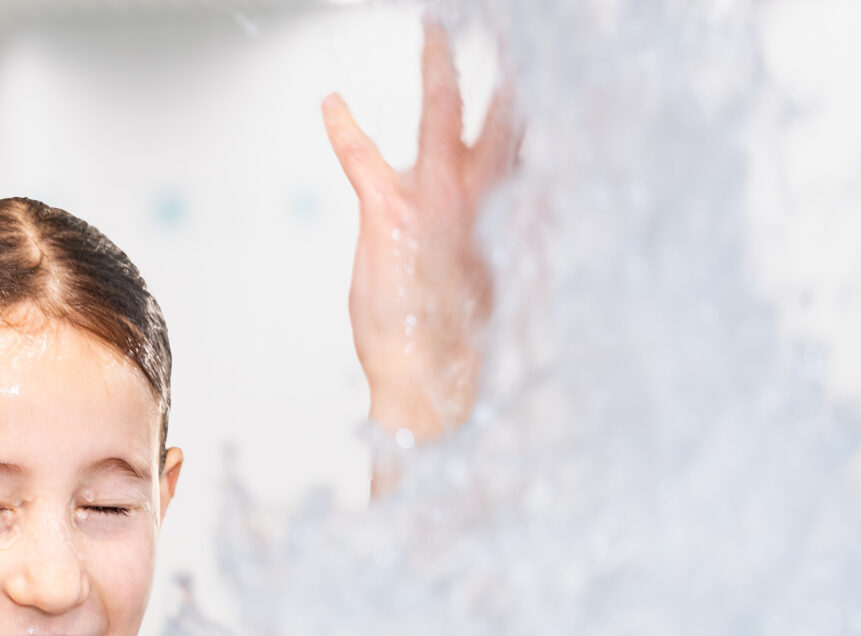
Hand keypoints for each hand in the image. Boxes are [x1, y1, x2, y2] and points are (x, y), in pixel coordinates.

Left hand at [323, 21, 517, 442]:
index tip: (529, 75)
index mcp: (490, 218)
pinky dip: (346, 131)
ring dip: (438, 74)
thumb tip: (498, 225)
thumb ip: (482, 242)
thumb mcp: (473, 286)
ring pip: (441, 122)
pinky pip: (365, 161)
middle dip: (500, 71)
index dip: (521, 109)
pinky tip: (331, 104)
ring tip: (436, 34)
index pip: (513, 148)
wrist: (427, 376)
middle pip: (497, 120)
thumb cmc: (440, 342)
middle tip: (503, 30)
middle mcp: (471, 204)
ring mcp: (435, 205)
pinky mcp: (393, 218)